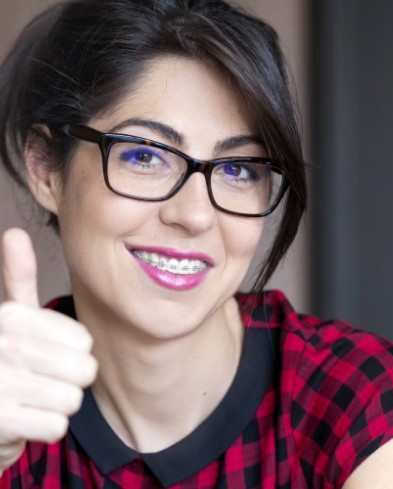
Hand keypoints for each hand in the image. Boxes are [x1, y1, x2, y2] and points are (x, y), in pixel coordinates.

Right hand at [0, 228, 97, 472]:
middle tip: (41, 379)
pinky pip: (57, 426)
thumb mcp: (11, 316)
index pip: (84, 341)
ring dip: (58, 405)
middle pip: (84, 370)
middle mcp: (3, 347)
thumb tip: (14, 232)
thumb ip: (18, 277)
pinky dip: (47, 427)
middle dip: (70, 380)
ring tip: (32, 398)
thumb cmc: (5, 359)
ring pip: (72, 400)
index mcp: (11, 318)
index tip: (46, 353)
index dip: (74, 352)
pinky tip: (26, 419)